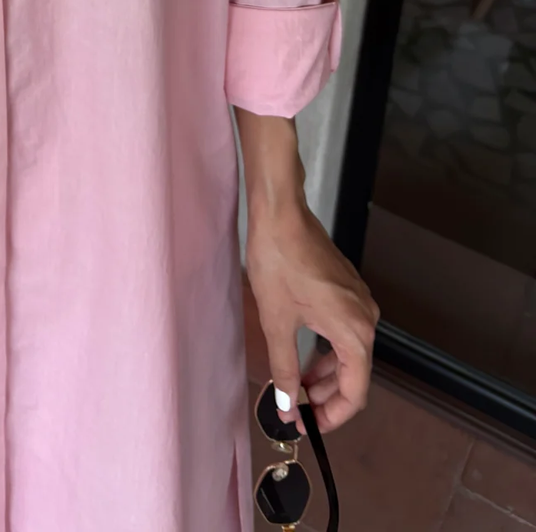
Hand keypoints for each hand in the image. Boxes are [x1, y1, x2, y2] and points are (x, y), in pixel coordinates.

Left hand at [246, 199, 379, 432]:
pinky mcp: (348, 290)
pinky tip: (303, 357)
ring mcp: (359, 303)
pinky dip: (326, 351)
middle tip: (296, 410)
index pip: (356, 393)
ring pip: (348, 354)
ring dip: (325, 375)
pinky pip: (344, 333)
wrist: (281, 215)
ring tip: (295, 388)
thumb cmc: (279, 264)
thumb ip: (285, 372)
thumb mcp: (277, 324)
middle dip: (326, 397)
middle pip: (355, 374)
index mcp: (355, 332)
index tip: (309, 427)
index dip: (333, 416)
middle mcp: (366, 319)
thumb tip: (288, 408)